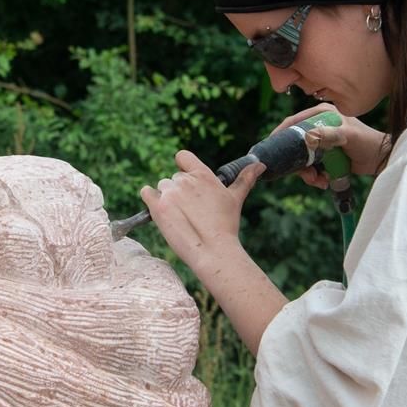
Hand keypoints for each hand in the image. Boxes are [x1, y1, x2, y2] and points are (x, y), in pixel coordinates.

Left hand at [139, 150, 264, 273]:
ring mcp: (169, 193)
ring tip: (180, 216)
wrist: (213, 250)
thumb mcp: (235, 198)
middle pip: (173, 178)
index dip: (183, 167)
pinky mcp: (157, 207)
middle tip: (190, 210)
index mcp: (202, 174)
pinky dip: (150, 199)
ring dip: (166, 198)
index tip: (188, 182)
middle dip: (178, 192)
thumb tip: (260, 165)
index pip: (182, 157)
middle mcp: (184, 180)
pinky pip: (146, 193)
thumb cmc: (226, 225)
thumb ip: (245, 179)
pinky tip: (160, 211)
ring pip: (161, 187)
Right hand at [274, 103, 388, 187]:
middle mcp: (319, 125)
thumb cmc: (367, 143)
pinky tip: (325, 181)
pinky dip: (315, 176)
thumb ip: (330, 134)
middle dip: (297, 162)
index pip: (294, 121)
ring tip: (319, 181)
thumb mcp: (349, 136)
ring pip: (302, 158)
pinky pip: (311, 167)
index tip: (272, 147)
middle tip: (305, 174)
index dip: (281, 134)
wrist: (380, 160)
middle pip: (295, 143)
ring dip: (307, 173)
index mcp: (322, 114)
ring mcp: (321, 141)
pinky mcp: (324, 155)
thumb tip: (309, 137)